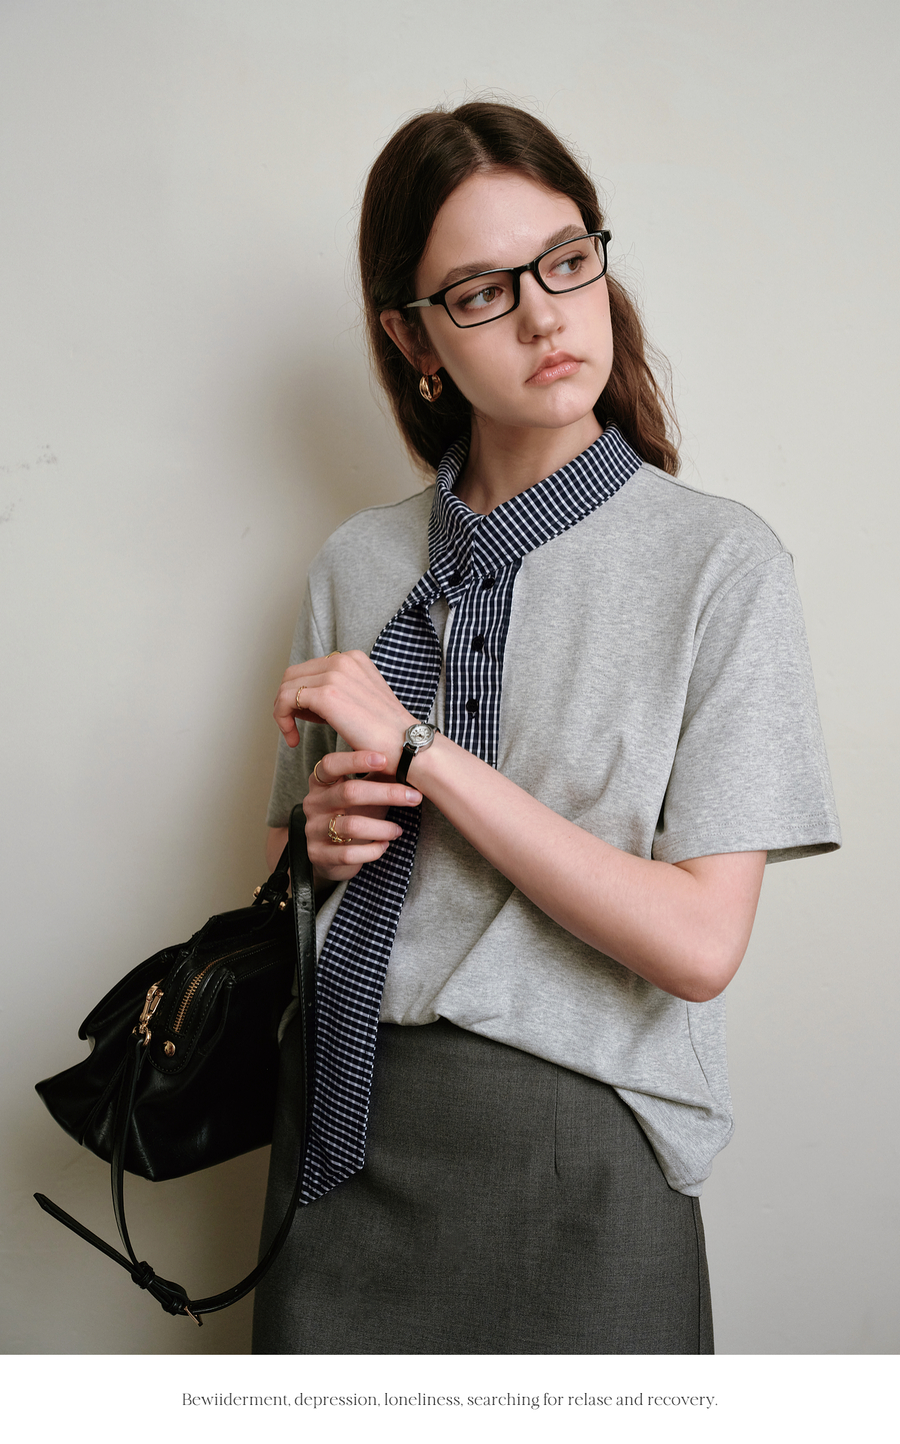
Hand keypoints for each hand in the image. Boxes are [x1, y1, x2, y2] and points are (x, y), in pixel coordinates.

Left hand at [274, 650, 415, 765]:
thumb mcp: (362, 701)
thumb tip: (309, 700)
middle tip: (294, 726)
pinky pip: (284, 701)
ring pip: (285, 687)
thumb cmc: (386, 733)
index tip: (306, 718)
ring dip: (282, 713)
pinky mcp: (326, 695)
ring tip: (292, 734)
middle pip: (293, 675)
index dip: (301, 694)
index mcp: (353, 658)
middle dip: (287, 701)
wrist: (406, 745)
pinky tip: (293, 739)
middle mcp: (343, 659)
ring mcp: (334, 674)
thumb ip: (338, 692)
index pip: (310, 669)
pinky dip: (282, 721)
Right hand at [303, 749, 422, 883]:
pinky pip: (348, 854)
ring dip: (382, 828)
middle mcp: (313, 803)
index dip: (356, 760)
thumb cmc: (351, 814)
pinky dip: (372, 850)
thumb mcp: (364, 793)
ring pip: (351, 825)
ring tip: (399, 830)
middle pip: (349, 792)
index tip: (385, 759)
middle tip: (414, 797)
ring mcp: (313, 830)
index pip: (331, 764)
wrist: (329, 855)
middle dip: (386, 794)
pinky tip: (384, 846)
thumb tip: (410, 759)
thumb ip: (379, 776)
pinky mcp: (319, 855)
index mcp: (321, 782)